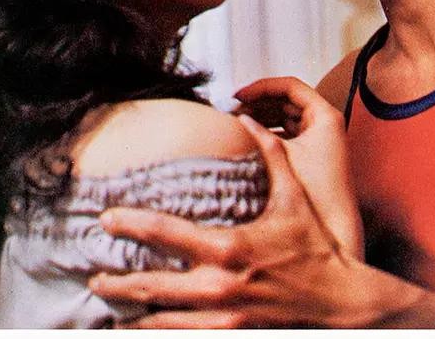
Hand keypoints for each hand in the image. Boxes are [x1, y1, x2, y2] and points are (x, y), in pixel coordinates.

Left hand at [90, 114, 376, 327]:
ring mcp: (224, 315)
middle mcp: (220, 284)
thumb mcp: (293, 198)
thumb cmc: (315, 248)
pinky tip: (141, 329)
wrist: (341, 300)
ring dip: (131, 314)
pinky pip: (186, 337)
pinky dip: (159, 333)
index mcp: (229, 246)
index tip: (106, 218)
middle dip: (116, 283)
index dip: (130, 224)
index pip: (165, 233)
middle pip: (151, 285)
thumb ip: (270, 155)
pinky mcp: (232, 333)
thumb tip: (247, 118)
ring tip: (109, 309)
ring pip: (161, 320)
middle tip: (93, 277)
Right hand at [235, 76, 362, 255]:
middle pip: (287, 99)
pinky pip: (288, 132)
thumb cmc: (313, 192)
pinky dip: (269, 131)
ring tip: (235, 122)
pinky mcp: (314, 152)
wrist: (336, 228)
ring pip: (286, 115)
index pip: (290, 85)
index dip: (261, 86)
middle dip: (258, 101)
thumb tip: (235, 118)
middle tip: (231, 110)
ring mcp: (321, 136)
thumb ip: (258, 133)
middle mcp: (326, 122)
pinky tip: (248, 137)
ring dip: (262, 116)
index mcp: (325, 115)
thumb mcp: (280, 155)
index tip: (237, 95)